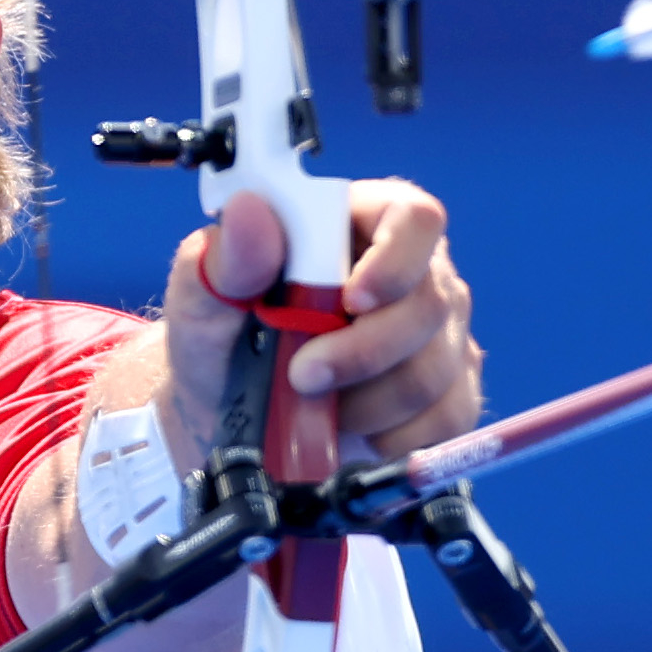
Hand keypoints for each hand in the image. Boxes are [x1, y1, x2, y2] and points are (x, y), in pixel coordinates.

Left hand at [159, 178, 482, 457]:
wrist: (226, 413)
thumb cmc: (220, 338)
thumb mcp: (202, 297)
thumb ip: (226, 258)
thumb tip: (251, 213)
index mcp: (362, 224)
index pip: (414, 219)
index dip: (395, 260)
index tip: (351, 300)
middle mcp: (416, 274)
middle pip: (429, 305)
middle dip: (363, 353)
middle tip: (302, 376)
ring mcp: (439, 335)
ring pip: (434, 371)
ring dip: (367, 403)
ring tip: (314, 404)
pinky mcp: (449, 392)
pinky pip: (447, 420)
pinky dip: (393, 438)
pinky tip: (352, 431)